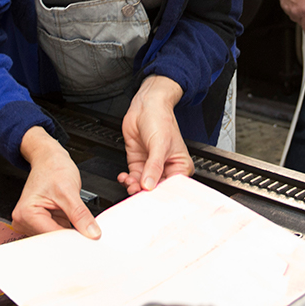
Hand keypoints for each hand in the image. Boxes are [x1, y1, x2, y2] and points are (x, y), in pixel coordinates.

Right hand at [13, 126, 100, 237]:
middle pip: (52, 240)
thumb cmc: (53, 168)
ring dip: (68, 231)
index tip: (88, 240)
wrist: (49, 158)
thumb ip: (80, 214)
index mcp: (26, 214)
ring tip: (77, 221)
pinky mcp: (40, 222)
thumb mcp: (69, 191)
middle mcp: (24, 221)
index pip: (51, 237)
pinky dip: (67, 228)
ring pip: (55, 237)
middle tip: (88, 233)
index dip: (71, 239)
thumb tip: (91, 232)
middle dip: (70, 237)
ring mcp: (31, 222)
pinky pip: (56, 231)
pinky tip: (72, 221)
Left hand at [118, 75, 192, 195]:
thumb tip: (149, 185)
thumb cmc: (160, 119)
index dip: (161, 195)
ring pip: (142, 187)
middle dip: (144, 193)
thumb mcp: (159, 144)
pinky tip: (124, 177)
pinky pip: (132, 179)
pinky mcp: (138, 164)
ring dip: (134, 187)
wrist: (145, 105)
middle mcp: (166, 169)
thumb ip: (154, 166)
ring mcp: (151, 167)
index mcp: (180, 166)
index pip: (172, 188)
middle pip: (156, 190)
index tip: (151, 200)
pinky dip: (127, 181)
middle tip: (136, 194)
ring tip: (129, 183)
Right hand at [280, 0, 304, 36]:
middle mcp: (296, 12)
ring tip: (300, 4)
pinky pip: (288, 11)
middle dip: (304, 19)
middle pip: (300, 22)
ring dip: (297, 14)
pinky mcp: (283, 6)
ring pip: (293, 17)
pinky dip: (291, 9)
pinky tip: (294, 2)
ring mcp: (288, 9)